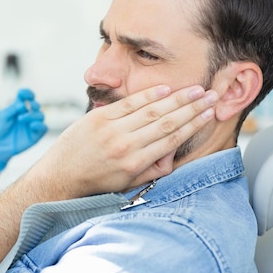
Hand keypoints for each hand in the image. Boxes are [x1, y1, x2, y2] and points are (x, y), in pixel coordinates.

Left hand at [0, 88, 47, 173]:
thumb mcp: (2, 116)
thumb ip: (13, 109)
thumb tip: (23, 104)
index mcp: (18, 108)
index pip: (27, 97)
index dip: (27, 93)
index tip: (23, 94)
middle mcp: (27, 115)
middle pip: (36, 105)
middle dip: (33, 103)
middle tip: (26, 106)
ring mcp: (31, 125)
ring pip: (40, 115)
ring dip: (33, 115)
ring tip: (21, 118)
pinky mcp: (35, 136)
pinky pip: (43, 128)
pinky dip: (40, 125)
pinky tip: (32, 125)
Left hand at [24, 85, 218, 199]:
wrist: (61, 175)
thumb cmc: (96, 180)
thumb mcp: (127, 183)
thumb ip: (152, 170)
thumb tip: (172, 156)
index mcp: (136, 162)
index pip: (172, 140)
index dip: (193, 125)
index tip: (209, 114)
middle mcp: (126, 145)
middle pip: (167, 122)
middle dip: (192, 108)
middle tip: (211, 96)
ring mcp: (112, 129)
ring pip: (152, 110)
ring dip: (177, 98)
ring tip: (195, 90)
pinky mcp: (99, 117)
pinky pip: (129, 103)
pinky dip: (149, 95)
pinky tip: (166, 89)